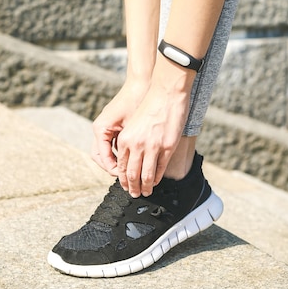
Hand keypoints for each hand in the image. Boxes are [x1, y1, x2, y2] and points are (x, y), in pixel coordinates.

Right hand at [91, 79, 149, 175]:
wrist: (142, 83)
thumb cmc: (137, 102)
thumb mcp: (131, 127)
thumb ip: (125, 146)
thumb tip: (125, 168)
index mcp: (100, 129)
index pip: (101, 156)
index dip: (112, 169)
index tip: (123, 176)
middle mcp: (100, 129)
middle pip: (101, 156)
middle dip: (112, 169)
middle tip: (126, 178)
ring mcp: (106, 127)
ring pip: (106, 152)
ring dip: (116, 162)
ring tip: (130, 172)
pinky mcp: (114, 126)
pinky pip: (113, 145)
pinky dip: (120, 154)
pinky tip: (133, 159)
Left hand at [115, 69, 191, 197]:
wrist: (164, 94)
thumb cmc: (148, 107)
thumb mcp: (131, 125)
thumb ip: (129, 142)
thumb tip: (129, 159)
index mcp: (125, 140)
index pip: (120, 167)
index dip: (122, 179)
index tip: (125, 185)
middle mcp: (136, 145)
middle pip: (131, 175)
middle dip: (132, 187)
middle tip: (134, 194)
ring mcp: (152, 147)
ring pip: (146, 175)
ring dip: (145, 187)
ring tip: (145, 193)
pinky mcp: (167, 147)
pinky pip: (160, 169)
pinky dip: (157, 178)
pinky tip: (156, 182)